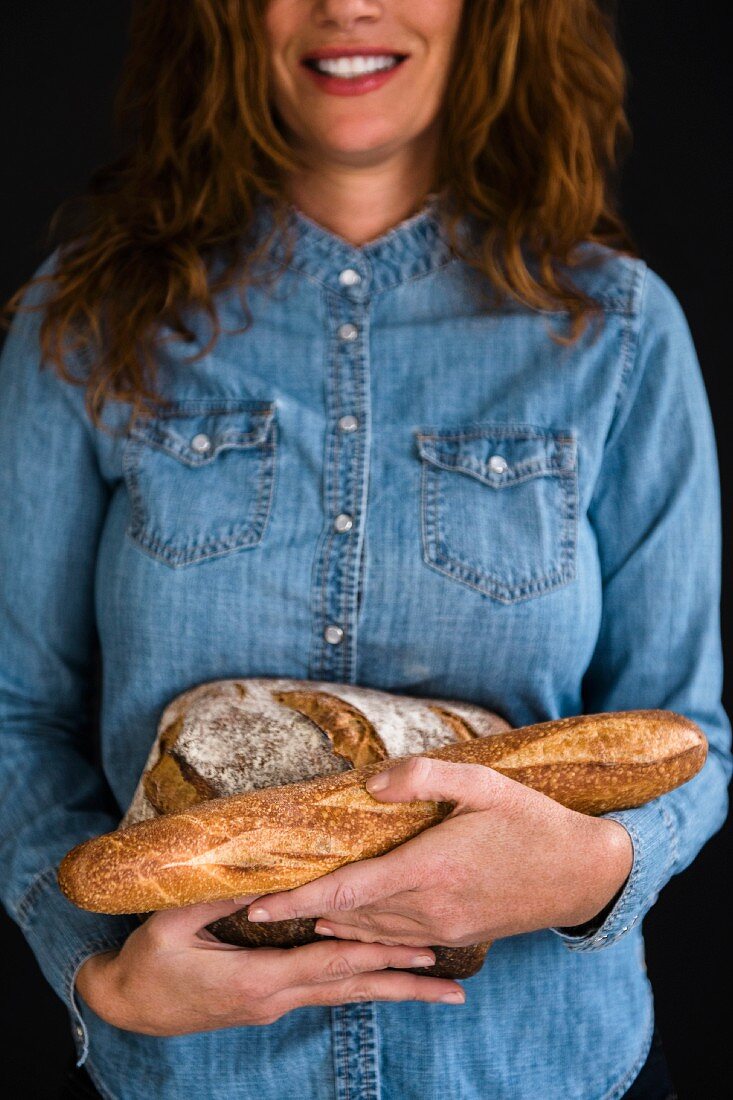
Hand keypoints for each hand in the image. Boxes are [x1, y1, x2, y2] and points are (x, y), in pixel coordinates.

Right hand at [74, 896, 466, 1036]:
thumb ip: (219, 896)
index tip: (420, 949)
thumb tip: (266, 870)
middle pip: (349, 989)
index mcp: (258, 980)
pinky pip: (324, 991)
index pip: (330, 964)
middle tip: (453, 989)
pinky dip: (357, 984)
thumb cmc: (148, 963)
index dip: (375, 953)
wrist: (125, 1007)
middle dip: (402, 986)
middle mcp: (275, 998)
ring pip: (342, 995)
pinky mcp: (268, 1001)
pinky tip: (378, 978)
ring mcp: (273, 1005)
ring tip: (435, 991)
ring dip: (388, 989)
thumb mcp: (174, 923)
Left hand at [246, 758, 633, 946]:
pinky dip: (364, 934)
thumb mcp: (482, 781)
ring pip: (371, 933)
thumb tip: (369, 784)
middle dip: (302, 912)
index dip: (297, 900)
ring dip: (329, 925)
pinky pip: (397, 940)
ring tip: (291, 915)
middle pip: (349, 916)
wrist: (583, 873)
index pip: (347, 891)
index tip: (255, 903)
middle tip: (258, 902)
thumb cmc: (530, 819)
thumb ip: (423, 778)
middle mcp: (431, 907)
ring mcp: (444, 927)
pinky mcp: (457, 935)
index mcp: (430, 868)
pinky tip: (347, 927)